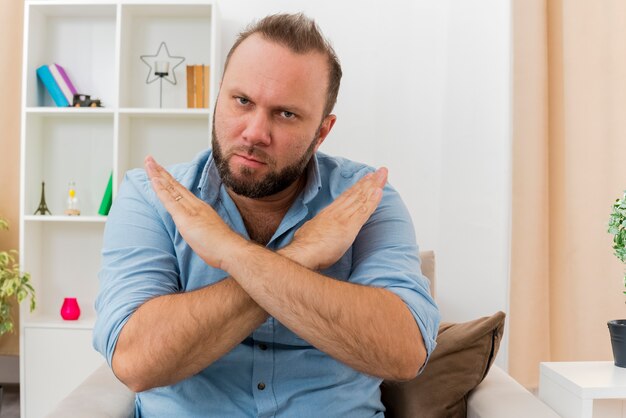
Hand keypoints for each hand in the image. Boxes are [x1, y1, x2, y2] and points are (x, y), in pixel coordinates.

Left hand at [144, 155, 244, 269]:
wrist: (230, 249)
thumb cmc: (221, 246)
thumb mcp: (209, 232)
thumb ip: (200, 227)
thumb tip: (195, 230)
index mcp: (200, 208)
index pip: (180, 191)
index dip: (169, 180)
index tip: (160, 171)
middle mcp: (195, 205)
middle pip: (174, 185)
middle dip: (161, 172)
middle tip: (150, 160)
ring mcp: (190, 210)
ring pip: (171, 189)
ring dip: (158, 175)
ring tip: (149, 163)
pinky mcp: (185, 218)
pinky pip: (170, 201)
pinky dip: (162, 190)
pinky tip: (154, 180)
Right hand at [286, 168, 387, 269]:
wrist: (303, 253)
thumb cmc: (304, 247)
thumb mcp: (308, 231)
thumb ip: (315, 227)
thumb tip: (315, 227)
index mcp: (327, 213)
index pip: (345, 197)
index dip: (357, 187)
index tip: (366, 178)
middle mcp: (337, 212)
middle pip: (356, 193)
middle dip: (369, 181)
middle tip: (381, 171)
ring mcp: (343, 218)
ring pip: (361, 198)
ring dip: (374, 185)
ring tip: (383, 174)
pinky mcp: (349, 226)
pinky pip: (363, 211)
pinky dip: (372, 201)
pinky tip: (379, 191)